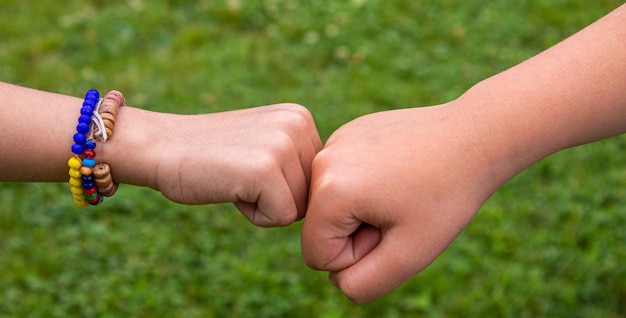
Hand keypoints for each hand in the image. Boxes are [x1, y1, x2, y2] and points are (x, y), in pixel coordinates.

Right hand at [108, 103, 321, 226]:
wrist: (160, 146)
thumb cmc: (209, 155)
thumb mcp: (264, 141)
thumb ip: (296, 157)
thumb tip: (331, 191)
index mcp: (301, 117)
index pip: (317, 178)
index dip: (283, 186)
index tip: (250, 167)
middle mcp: (298, 124)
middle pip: (311, 194)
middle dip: (277, 197)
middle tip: (240, 174)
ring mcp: (283, 144)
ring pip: (299, 208)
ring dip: (265, 206)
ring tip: (235, 178)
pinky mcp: (266, 169)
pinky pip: (281, 218)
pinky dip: (254, 215)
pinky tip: (230, 188)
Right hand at [301, 104, 499, 302]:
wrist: (475, 136)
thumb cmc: (447, 196)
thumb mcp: (408, 256)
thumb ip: (362, 285)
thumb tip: (336, 278)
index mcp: (330, 192)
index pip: (318, 256)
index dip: (360, 255)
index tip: (394, 227)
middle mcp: (321, 161)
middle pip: (321, 228)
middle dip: (359, 232)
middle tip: (401, 209)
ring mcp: (334, 142)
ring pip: (332, 204)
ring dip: (362, 209)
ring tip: (401, 190)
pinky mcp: (349, 133)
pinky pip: (343, 179)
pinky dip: (367, 184)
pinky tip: (400, 170)